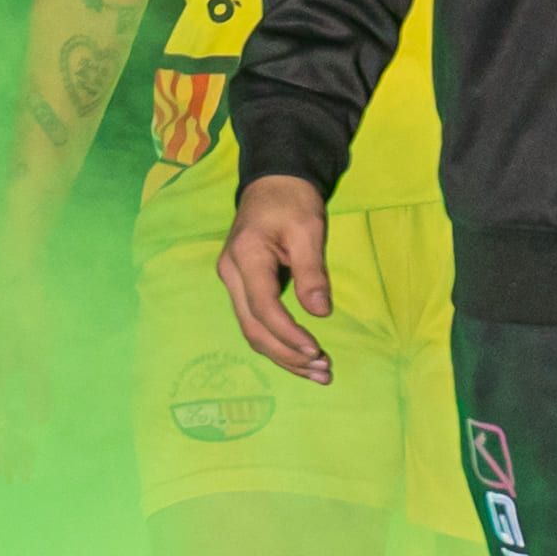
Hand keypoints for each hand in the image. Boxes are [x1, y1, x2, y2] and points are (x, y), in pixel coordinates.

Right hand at [0, 246, 66, 480]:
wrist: (14, 269)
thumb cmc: (27, 309)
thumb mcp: (38, 349)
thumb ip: (37, 388)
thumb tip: (39, 425)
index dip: (6, 454)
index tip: (14, 478)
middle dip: (7, 449)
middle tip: (20, 475)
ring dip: (9, 431)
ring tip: (21, 453)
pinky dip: (8, 411)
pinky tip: (18, 416)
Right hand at [215, 173, 334, 384]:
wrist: (273, 183)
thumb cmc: (292, 201)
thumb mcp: (308, 229)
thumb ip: (312, 271)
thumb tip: (320, 312)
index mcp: (246, 257)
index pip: (264, 308)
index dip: (289, 334)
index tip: (317, 350)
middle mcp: (231, 275)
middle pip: (254, 328)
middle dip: (288, 355)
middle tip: (324, 371)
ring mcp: (233, 282)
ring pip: (253, 331)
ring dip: (284, 355)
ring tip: (318, 372)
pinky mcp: (242, 287)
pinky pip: (256, 323)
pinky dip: (279, 343)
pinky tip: (301, 357)